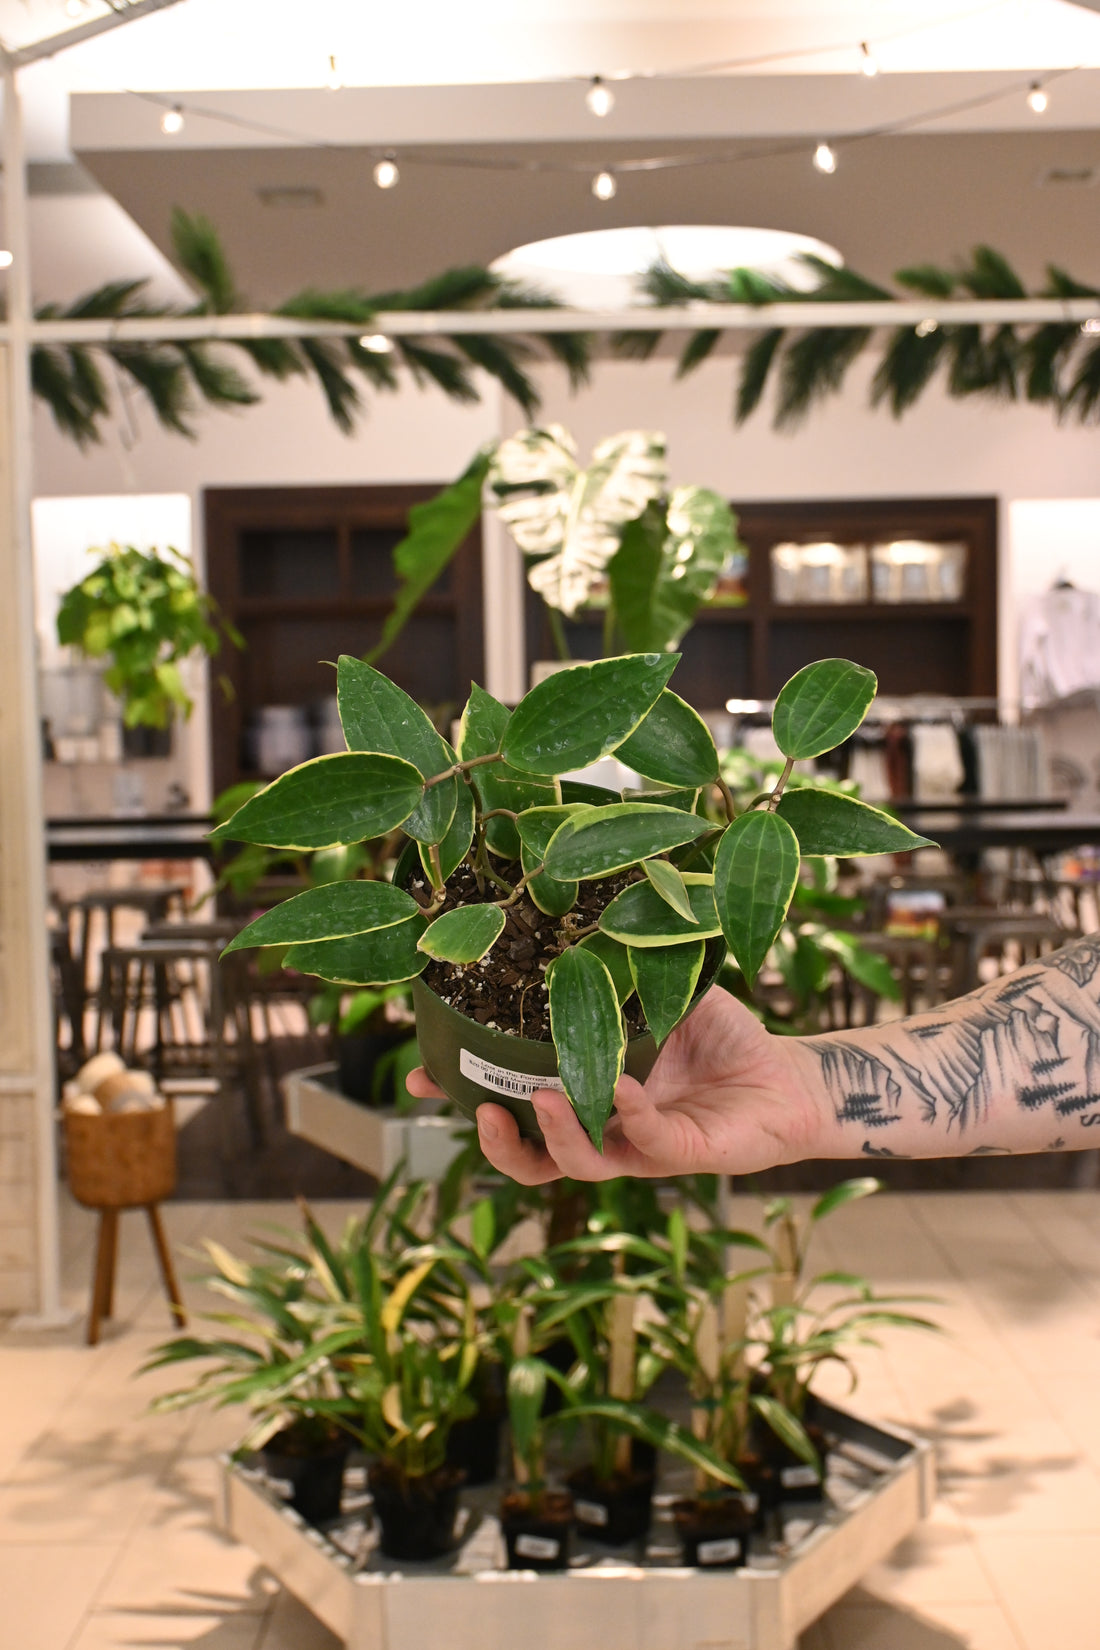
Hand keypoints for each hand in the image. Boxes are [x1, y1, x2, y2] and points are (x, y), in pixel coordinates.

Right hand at [405, 986, 827, 1184]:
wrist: (788, 1076)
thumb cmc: (721, 1038)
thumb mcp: (659, 993)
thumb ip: (617, 971)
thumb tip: (571, 917)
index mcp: (587, 1094)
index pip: (514, 1107)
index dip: (467, 1097)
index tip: (424, 1076)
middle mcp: (605, 1129)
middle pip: (531, 1158)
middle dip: (494, 1140)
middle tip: (471, 1106)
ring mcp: (641, 1147)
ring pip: (576, 1165)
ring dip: (550, 1136)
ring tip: (539, 1098)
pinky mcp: (684, 1155)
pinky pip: (644, 1140)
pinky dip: (627, 1113)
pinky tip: (619, 1086)